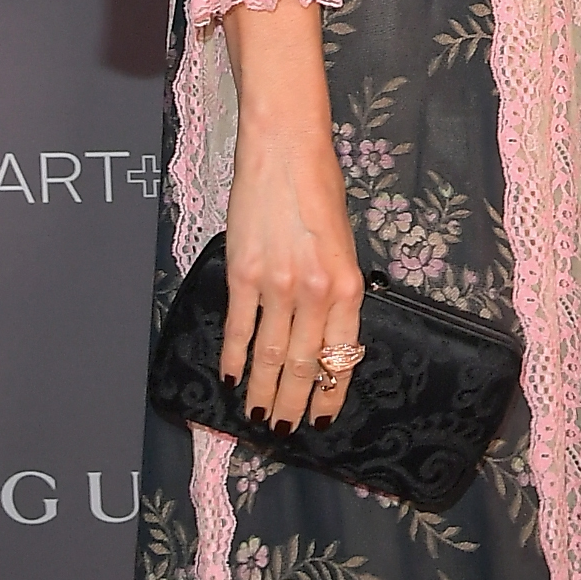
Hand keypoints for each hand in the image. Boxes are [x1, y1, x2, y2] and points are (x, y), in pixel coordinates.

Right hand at [219, 0, 364, 431]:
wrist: (286, 147)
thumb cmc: (320, 187)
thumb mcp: (343, 242)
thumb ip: (336, 289)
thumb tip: (325, 329)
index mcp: (349, 286)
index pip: (342, 356)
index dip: (330, 393)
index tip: (322, 420)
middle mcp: (316, 292)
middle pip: (305, 364)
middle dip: (295, 404)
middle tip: (284, 432)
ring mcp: (278, 285)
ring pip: (271, 354)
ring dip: (264, 391)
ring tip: (258, 418)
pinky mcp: (243, 273)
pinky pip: (239, 327)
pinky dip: (235, 357)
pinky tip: (231, 379)